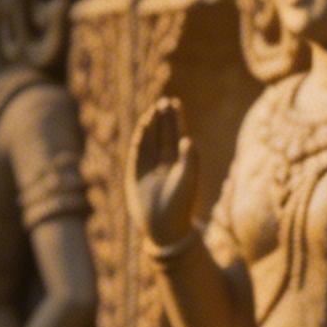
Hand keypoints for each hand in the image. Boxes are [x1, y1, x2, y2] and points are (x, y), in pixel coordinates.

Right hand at [129, 98, 198, 249]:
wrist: (164, 226)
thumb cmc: (180, 204)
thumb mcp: (188, 179)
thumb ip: (190, 160)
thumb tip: (188, 139)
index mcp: (180, 164)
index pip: (178, 136)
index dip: (176, 120)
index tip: (176, 103)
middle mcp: (165, 164)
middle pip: (164, 136)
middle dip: (164, 119)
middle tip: (164, 100)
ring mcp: (150, 168)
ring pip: (150, 142)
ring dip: (151, 126)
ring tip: (154, 109)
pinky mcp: (136, 174)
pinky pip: (138, 152)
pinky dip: (141, 139)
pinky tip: (144, 125)